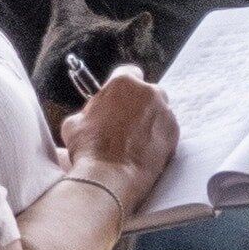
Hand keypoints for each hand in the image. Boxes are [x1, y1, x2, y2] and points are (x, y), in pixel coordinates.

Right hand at [58, 69, 177, 210]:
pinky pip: (166, 129)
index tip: (118, 97)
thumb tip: (88, 117)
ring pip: (158, 111)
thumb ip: (87, 112)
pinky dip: (158, 137)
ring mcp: (165, 112)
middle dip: (138, 103)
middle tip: (125, 122)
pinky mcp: (174, 132)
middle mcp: (148, 92)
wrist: (109, 176)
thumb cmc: (89, 149)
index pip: (128, 73)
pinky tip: (144, 151)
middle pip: (146, 91)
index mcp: (123, 83)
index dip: (122, 87)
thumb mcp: (74, 123)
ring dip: (149, 121)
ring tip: (134, 141)